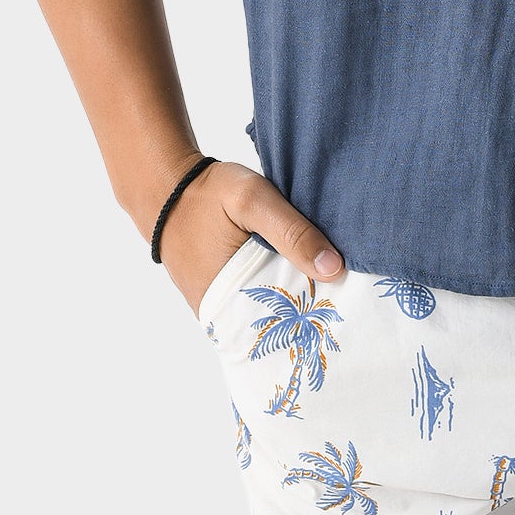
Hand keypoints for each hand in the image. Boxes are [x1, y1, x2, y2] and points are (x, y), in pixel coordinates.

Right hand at [155, 159, 346, 316]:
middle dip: (310, 308)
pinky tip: (302, 273)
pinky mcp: (220, 295)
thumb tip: (334, 268)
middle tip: (348, 293)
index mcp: (228, 304)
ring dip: (295, 297)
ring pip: (269, 311)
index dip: (318, 314)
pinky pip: (256, 299)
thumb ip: (292, 231)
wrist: (165, 187)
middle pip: (278, 323)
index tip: (349, 303)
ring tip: (331, 284)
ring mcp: (219, 308)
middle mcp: (222, 316)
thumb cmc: (207, 193)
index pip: (284, 326)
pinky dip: (278, 287)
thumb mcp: (252, 200)